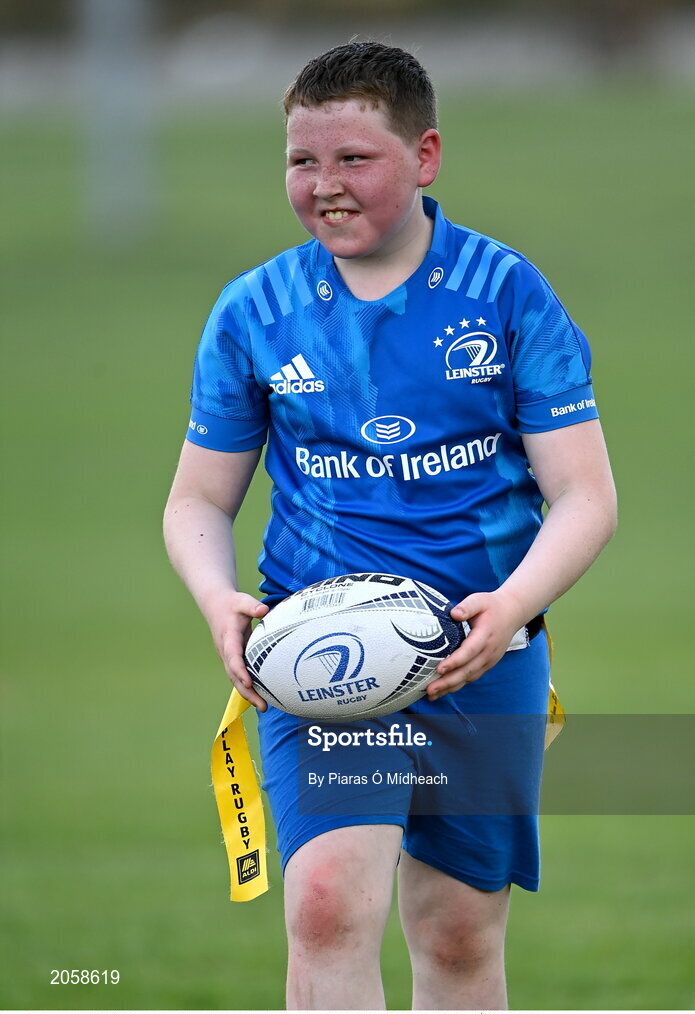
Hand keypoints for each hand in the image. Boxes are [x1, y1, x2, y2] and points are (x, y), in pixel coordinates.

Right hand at [207, 590, 269, 709]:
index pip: (233, 656)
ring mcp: (228, 656)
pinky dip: (249, 687)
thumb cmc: (232, 604)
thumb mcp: (242, 601)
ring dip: (248, 693)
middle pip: (234, 675)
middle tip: (262, 705)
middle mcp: (226, 651)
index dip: (240, 670)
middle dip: (247, 691)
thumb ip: (252, 606)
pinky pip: (239, 675)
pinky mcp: (233, 658)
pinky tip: (262, 696)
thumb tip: (264, 610)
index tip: (249, 682)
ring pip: (236, 679)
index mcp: (229, 637)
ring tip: (264, 707)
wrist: (216, 606)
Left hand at [426, 589, 526, 700]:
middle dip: (448, 682)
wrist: (512, 613)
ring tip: (431, 695)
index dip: (455, 661)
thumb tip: (454, 614)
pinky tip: (443, 690)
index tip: (440, 668)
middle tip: (430, 690)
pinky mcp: (487, 664)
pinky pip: (471, 677)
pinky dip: (457, 685)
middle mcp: (489, 652)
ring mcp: (489, 660)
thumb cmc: (491, 606)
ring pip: (469, 677)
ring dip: (450, 687)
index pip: (470, 651)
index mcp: (486, 635)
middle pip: (468, 670)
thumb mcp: (480, 600)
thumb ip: (467, 606)